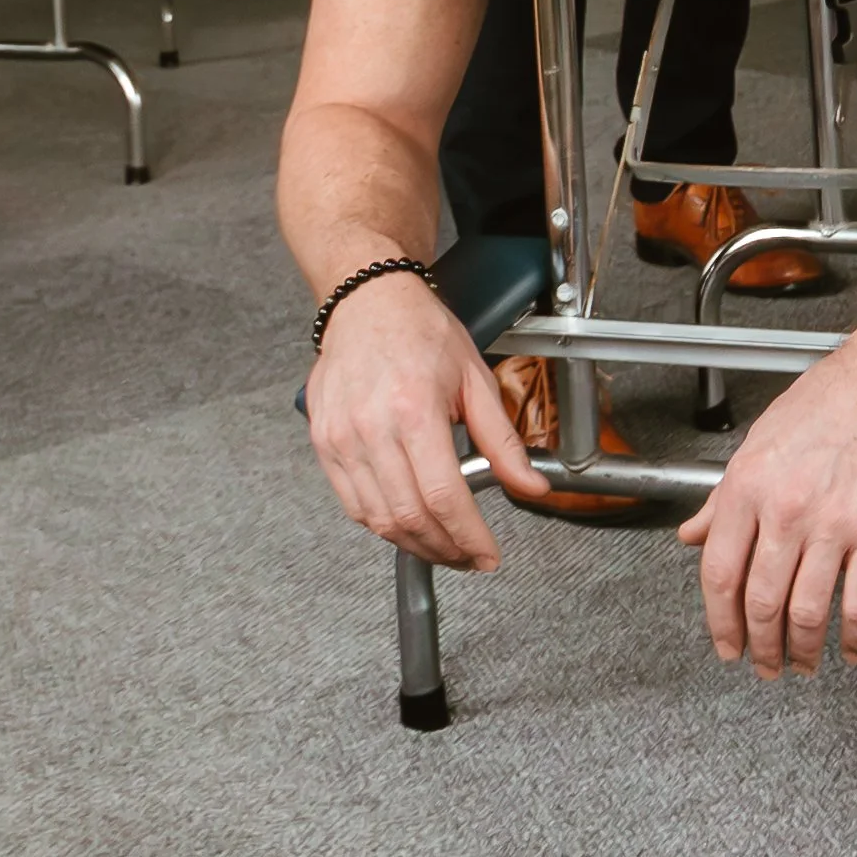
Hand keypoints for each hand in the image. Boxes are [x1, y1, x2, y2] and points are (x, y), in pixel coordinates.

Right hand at [306, 273, 550, 568]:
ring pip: (378, 520)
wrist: (367, 300)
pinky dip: (382, 524)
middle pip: (410, 517)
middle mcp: (372, 428)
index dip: (469, 538)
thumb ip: (504, 441)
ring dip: (415, 544)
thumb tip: (532, 486)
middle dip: (447, 550)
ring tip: (443, 545)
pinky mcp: (324, 443)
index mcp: (415, 410)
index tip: (487, 554)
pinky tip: (407, 522)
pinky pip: (352, 504)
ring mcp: (342, 438)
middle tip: (470, 556)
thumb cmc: (419, 331)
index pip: (445, 498)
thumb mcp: (475, 379)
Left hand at [677, 322, 856, 675]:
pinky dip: (856, 640)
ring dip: (804, 652)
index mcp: (748, 484)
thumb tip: (693, 532)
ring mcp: (833, 524)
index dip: (719, 621)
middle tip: (765, 665)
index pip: (718, 572)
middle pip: (759, 603)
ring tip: (805, 664)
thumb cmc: (836, 397)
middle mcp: (784, 508)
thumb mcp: (763, 438)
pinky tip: (854, 649)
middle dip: (760, 647)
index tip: (726, 644)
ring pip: (806, 614)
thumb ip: (725, 495)